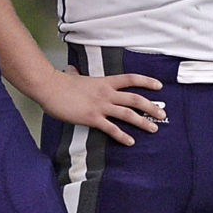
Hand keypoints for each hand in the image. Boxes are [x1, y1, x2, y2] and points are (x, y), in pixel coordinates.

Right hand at [33, 67, 165, 144]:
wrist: (49, 88)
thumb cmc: (60, 82)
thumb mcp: (74, 76)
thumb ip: (77, 75)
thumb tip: (71, 71)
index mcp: (105, 82)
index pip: (131, 79)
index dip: (147, 82)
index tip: (159, 86)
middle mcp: (107, 93)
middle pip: (135, 99)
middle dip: (151, 107)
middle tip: (162, 114)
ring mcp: (100, 106)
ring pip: (128, 114)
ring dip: (143, 122)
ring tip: (153, 128)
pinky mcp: (92, 118)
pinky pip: (111, 129)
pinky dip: (122, 136)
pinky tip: (131, 141)